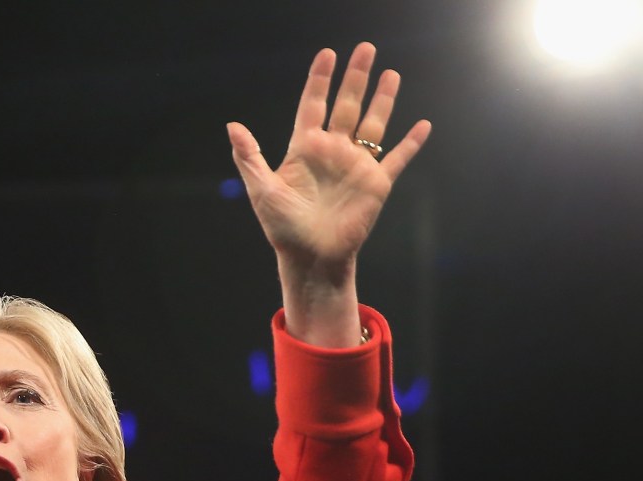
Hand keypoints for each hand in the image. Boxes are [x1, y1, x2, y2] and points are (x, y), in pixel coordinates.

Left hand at [228, 42, 430, 271]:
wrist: (310, 257)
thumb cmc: (283, 228)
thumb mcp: (262, 191)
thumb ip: (249, 157)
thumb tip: (232, 126)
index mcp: (304, 149)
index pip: (312, 105)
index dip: (319, 80)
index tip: (327, 54)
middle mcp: (332, 151)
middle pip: (346, 105)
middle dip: (356, 78)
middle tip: (365, 48)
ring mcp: (356, 165)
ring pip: (373, 124)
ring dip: (383, 99)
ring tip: (391, 73)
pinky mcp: (376, 184)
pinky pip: (397, 158)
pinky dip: (411, 143)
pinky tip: (423, 125)